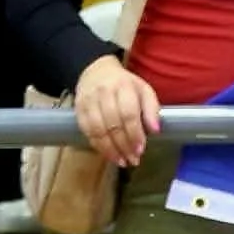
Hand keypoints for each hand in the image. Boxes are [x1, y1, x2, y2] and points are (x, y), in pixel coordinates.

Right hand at [73, 53, 159, 167]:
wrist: (96, 71)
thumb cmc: (125, 85)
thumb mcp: (144, 91)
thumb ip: (152, 109)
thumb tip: (155, 130)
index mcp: (123, 86)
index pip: (128, 114)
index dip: (135, 134)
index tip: (141, 150)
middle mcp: (104, 93)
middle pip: (113, 124)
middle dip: (124, 146)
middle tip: (133, 160)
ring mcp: (88, 101)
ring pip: (98, 130)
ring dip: (110, 150)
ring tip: (122, 161)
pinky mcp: (78, 109)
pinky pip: (87, 131)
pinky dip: (98, 146)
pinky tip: (108, 154)